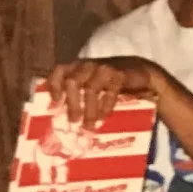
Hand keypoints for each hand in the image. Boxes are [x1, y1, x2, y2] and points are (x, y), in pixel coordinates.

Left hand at [47, 56, 164, 127]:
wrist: (139, 72)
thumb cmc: (109, 81)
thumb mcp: (91, 82)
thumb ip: (77, 91)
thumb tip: (61, 115)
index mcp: (77, 66)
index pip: (59, 71)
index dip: (54, 85)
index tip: (55, 102)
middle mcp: (88, 65)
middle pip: (72, 82)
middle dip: (72, 104)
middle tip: (73, 121)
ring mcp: (103, 69)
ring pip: (90, 89)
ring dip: (89, 111)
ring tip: (88, 126)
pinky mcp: (119, 75)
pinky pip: (109, 93)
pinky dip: (105, 107)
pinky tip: (103, 117)